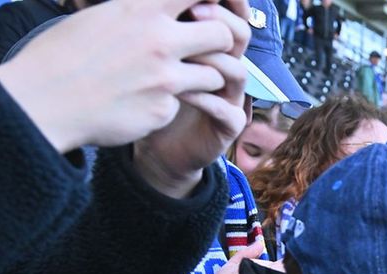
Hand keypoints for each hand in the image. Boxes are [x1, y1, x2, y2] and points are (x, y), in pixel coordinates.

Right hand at [0, 0, 250, 154]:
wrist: (42, 100)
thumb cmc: (62, 55)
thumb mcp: (99, 16)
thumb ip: (138, 11)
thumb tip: (160, 9)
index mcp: (140, 10)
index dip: (211, 1)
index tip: (211, 7)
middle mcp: (159, 40)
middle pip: (223, 34)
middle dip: (221, 41)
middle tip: (209, 48)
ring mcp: (165, 77)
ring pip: (216, 74)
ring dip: (205, 76)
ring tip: (182, 78)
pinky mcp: (164, 108)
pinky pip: (186, 102)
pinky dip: (173, 102)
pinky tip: (145, 101)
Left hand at [134, 0, 253, 196]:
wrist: (156, 145)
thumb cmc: (146, 95)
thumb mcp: (147, 54)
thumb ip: (153, 27)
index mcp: (211, 47)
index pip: (226, 15)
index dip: (218, 3)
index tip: (189, 0)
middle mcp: (226, 69)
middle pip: (240, 36)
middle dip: (218, 23)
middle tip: (192, 15)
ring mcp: (231, 97)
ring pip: (237, 71)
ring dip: (210, 59)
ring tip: (180, 55)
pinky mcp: (228, 126)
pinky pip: (224, 108)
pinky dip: (202, 97)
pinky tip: (176, 91)